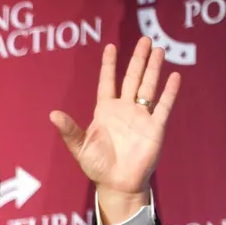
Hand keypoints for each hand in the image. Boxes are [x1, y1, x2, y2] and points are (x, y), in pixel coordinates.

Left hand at [49, 37, 181, 222]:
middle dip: (138, 59)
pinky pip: (163, 106)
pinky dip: (169, 92)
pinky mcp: (155, 127)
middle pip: (132, 78)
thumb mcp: (80, 148)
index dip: (109, 65)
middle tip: (145, 40)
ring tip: (158, 50)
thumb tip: (52, 114)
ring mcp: (141, 117)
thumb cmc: (97, 167)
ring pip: (149, 86)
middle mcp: (124, 110)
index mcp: (105, 111)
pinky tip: (173, 77)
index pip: (107, 82)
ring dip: (153, 69)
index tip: (110, 47)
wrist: (117, 184)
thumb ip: (69, 130)